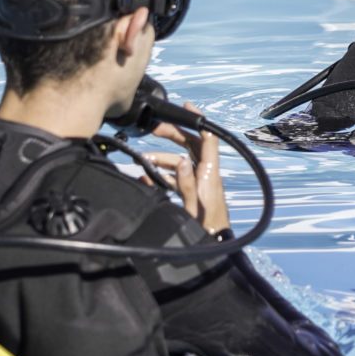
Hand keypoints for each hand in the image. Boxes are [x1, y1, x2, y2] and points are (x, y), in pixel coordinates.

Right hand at [142, 102, 229, 233]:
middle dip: (173, 136)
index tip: (187, 107)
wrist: (211, 248)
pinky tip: (146, 178)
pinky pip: (176, 180)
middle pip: (191, 148)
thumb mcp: (194, 207)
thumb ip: (187, 184)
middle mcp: (206, 176)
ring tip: (143, 160)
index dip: (200, 122)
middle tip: (154, 130)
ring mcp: (199, 185)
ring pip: (180, 163)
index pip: (209, 141)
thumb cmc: (206, 230)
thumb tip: (181, 161)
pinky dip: (162, 176)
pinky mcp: (192, 195)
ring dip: (162, 160)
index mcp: (210, 175)